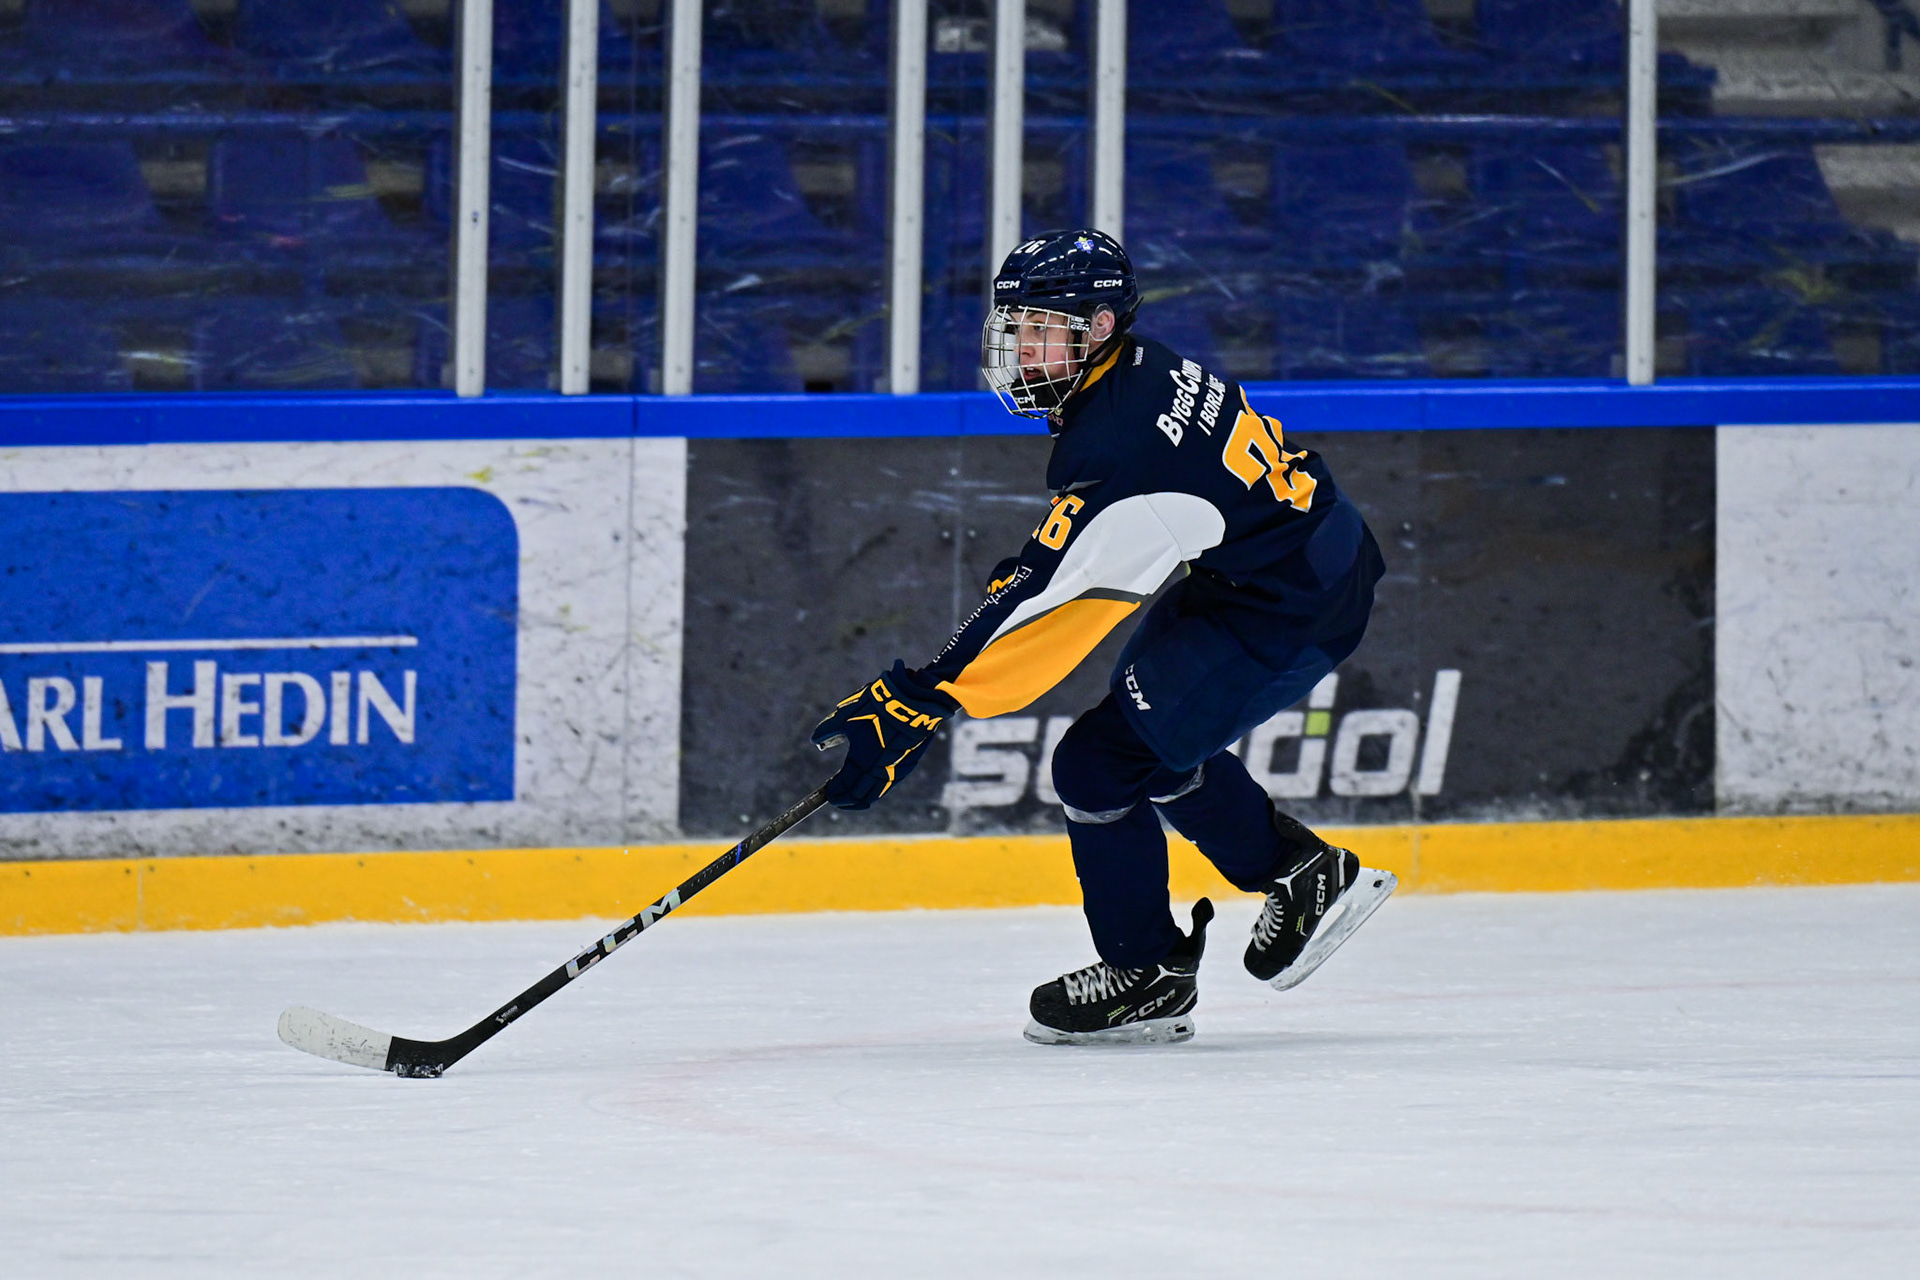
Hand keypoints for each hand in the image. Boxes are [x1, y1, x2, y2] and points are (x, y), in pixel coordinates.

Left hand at [811, 660, 951, 809]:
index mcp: (861, 761)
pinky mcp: (908, 764)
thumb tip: (816, 741)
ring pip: (877, 793)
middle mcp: (879, 771)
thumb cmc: (874, 707)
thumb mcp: (844, 717)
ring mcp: (896, 769)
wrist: (910, 700)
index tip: (828, 794)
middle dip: (847, 799)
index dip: (835, 793)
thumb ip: (827, 730)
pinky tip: (873, 784)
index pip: (845, 787)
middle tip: (838, 799)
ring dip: (864, 797)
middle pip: (861, 795)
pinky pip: (890, 784)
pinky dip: (878, 788)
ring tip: (854, 797)